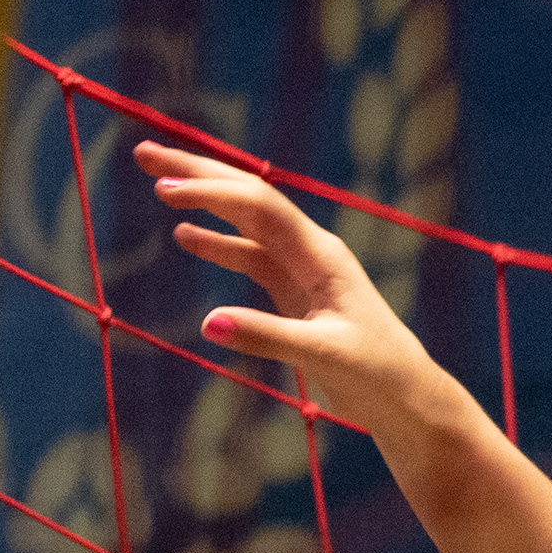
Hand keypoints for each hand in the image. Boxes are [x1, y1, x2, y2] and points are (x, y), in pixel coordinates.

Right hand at [138, 141, 457, 440]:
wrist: (408, 398)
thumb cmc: (379, 374)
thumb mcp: (324, 355)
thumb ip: (267, 337)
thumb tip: (207, 323)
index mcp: (322, 257)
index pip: (260, 208)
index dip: (212, 193)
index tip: (163, 188)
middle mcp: (312, 254)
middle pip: (249, 199)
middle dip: (198, 174)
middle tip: (143, 154)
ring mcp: (304, 273)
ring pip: (246, 225)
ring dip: (203, 203)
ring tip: (156, 182)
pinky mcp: (297, 297)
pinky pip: (252, 258)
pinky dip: (220, 245)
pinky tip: (185, 236)